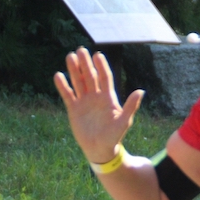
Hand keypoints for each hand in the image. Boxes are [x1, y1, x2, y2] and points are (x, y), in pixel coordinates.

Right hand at [54, 47, 143, 161]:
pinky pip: (68, 95)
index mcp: (108, 97)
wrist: (99, 149)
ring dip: (74, 70)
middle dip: (86, 64)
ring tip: (70, 56)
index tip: (98, 55)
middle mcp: (96, 96)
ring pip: (78, 82)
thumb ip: (131, 106)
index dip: (101, 66)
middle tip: (81, 50)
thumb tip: (141, 91)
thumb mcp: (124, 121)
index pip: (105, 78)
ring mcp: (84, 102)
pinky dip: (63, 86)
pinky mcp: (74, 109)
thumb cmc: (114, 136)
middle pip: (90, 76)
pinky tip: (58, 75)